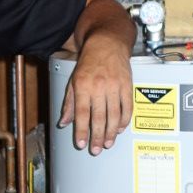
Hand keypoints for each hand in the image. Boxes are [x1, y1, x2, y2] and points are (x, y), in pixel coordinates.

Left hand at [59, 32, 132, 153]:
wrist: (107, 44)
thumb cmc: (89, 62)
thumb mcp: (73, 81)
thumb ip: (69, 103)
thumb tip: (64, 122)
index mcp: (83, 85)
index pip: (81, 113)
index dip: (81, 130)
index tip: (81, 143)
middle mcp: (99, 86)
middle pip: (99, 117)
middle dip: (97, 136)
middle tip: (96, 149)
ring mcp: (114, 86)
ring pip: (114, 115)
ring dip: (111, 132)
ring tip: (108, 143)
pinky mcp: (127, 85)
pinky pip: (127, 107)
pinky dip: (124, 120)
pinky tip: (120, 128)